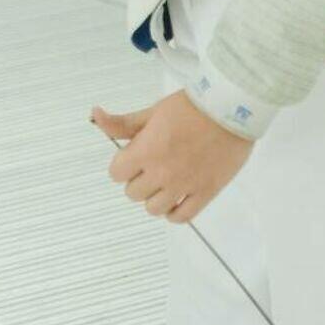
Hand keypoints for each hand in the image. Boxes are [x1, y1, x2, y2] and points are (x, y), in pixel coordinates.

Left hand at [91, 90, 253, 222]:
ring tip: (164, 183)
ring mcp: (184, 185)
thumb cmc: (190, 107)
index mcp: (146, 150)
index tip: (133, 158)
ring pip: (154, 209)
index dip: (122, 165)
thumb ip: (122, 123)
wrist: (230, 109)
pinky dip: (175, 212)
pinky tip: (177, 199)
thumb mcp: (151, 111)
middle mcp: (162, 172)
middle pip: (133, 193)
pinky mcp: (206, 193)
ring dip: (155, 198)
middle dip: (138, 180)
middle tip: (151, 167)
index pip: (116, 174)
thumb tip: (95, 115)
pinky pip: (182, 217)